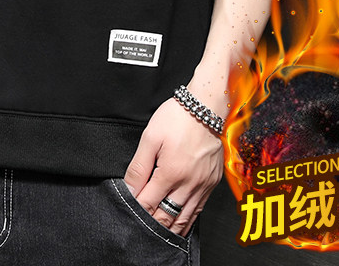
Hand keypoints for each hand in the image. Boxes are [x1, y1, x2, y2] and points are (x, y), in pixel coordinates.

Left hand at [123, 95, 223, 236]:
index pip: (149, 203)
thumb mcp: (151, 137)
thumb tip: (129, 189)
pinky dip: (186, 220)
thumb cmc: (177, 118)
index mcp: (171, 173)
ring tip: (156, 231)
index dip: (136, 210)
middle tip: (138, 226)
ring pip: (184, 219)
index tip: (126, 212)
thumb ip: (139, 166)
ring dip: (169, 228)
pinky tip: (178, 224)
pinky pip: (198, 210)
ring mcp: (203, 185)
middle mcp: (189, 184)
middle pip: (166, 216)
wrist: (206, 106)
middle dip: (151, 223)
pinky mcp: (212, 183)